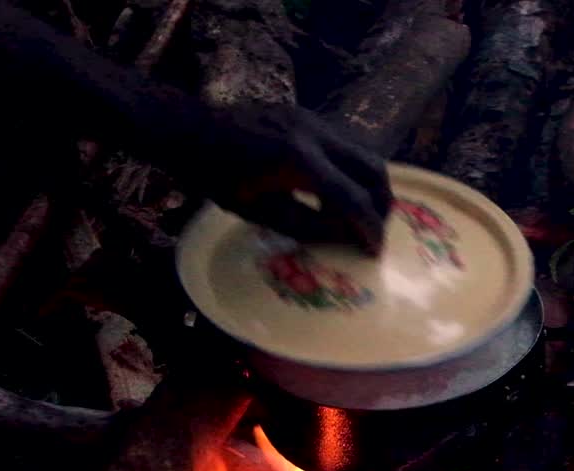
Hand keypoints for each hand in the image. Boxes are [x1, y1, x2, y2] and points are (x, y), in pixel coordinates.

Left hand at [187, 104, 392, 254]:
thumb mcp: (259, 211)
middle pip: (372, 169)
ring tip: (359, 213)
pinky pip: (346, 145)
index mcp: (298, 161)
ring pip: (365, 152)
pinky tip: (336, 192)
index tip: (374, 250)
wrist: (192, 129)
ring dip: (370, 185)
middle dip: (382, 203)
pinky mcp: (310, 116)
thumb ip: (306, 226)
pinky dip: (353, 170)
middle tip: (375, 230)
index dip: (368, 227)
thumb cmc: (217, 177)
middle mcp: (315, 134)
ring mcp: (314, 119)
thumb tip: (345, 236)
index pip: (351, 198)